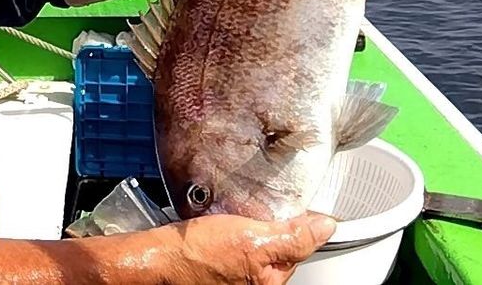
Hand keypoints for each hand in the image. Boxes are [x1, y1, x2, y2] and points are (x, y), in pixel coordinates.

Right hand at [154, 212, 335, 283]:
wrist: (156, 257)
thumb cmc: (196, 255)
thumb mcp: (252, 241)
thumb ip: (292, 236)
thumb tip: (325, 227)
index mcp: (269, 283)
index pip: (298, 249)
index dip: (297, 223)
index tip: (291, 205)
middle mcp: (252, 283)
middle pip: (276, 247)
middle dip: (270, 224)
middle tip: (256, 208)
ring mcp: (232, 276)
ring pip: (253, 243)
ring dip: (249, 223)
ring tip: (237, 211)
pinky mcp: (214, 265)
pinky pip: (233, 243)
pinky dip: (230, 228)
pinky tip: (221, 220)